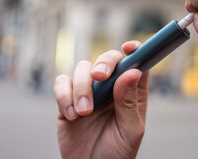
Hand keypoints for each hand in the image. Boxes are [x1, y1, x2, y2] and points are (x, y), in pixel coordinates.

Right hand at [53, 41, 148, 158]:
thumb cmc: (116, 153)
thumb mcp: (130, 130)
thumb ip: (129, 102)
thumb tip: (132, 72)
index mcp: (131, 93)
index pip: (135, 63)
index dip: (134, 51)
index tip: (130, 48)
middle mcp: (111, 88)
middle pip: (108, 59)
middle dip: (103, 63)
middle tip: (100, 77)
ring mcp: (89, 92)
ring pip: (83, 69)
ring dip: (82, 88)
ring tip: (85, 112)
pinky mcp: (68, 99)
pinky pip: (62, 84)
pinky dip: (64, 96)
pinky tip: (72, 115)